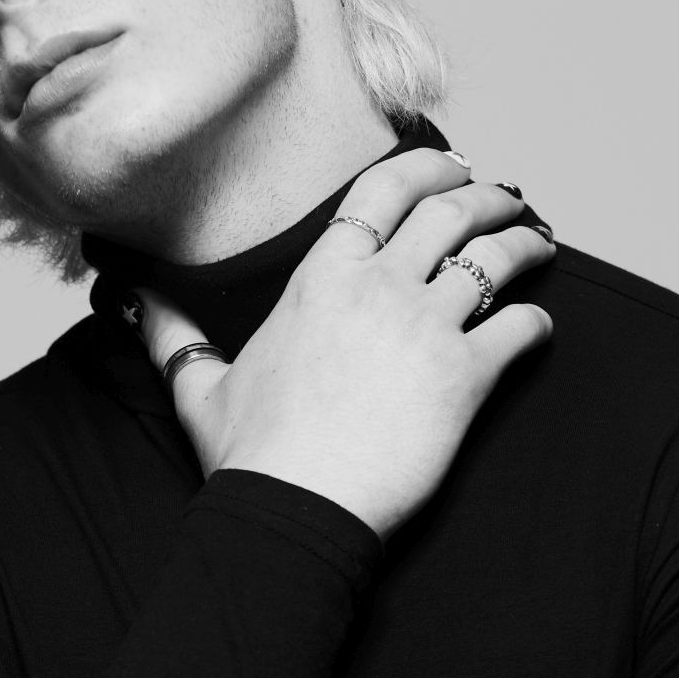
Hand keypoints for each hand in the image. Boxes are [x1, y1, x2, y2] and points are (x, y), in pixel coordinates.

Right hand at [134, 150, 553, 537]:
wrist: (292, 509)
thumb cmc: (250, 453)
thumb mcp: (198, 383)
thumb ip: (175, 331)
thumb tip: (138, 298)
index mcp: (320, 276)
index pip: (382, 190)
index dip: (428, 168)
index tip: (452, 168)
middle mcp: (378, 287)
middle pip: (450, 211)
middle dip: (488, 197)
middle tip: (509, 200)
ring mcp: (425, 327)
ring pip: (493, 258)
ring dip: (525, 243)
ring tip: (540, 243)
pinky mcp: (465, 377)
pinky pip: (519, 328)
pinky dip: (537, 321)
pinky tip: (540, 326)